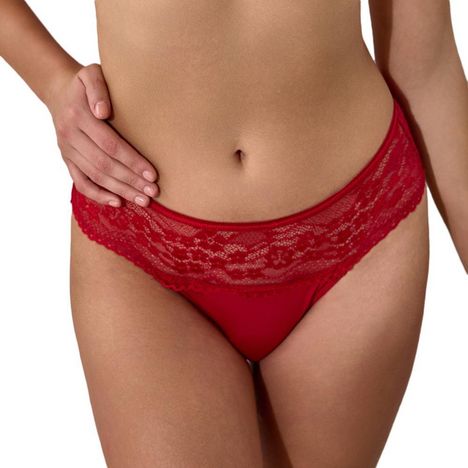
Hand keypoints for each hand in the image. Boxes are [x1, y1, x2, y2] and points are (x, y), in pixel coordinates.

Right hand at [47, 62, 159, 206]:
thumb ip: (98, 88)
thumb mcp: (91, 74)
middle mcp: (71, 136)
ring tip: (143, 201)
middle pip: (105, 165)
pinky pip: (81, 182)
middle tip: (153, 192)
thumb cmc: (84, 84)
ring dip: (121, 190)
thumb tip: (103, 111)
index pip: (111, 145)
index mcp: (79, 116)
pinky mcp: (67, 160)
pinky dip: (98, 195)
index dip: (132, 161)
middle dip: (131, 181)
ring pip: (96, 177)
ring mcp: (67, 151)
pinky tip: (117, 202)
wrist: (58, 91)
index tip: (152, 174)